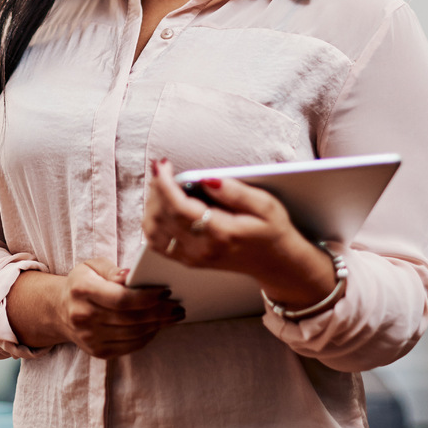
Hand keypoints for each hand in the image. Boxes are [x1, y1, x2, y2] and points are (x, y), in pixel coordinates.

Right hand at [54, 258, 184, 358]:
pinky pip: (130, 346)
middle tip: (178, 306)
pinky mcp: (98, 351)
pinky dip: (148, 336)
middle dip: (159, 312)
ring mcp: (90, 337)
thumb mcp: (91, 266)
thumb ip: (112, 270)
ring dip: (158, 325)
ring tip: (173, 315)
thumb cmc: (82, 283)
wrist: (60, 310)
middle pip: (131, 318)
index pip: (121, 298)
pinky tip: (157, 326)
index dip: (147, 297)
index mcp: (82, 290)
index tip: (165, 291)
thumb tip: (131, 276)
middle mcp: (83, 316)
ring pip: (134, 334)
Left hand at [143, 161, 337, 309]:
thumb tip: (207, 178)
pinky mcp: (188, 260)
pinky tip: (161, 206)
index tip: (162, 165)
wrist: (275, 263)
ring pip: (154, 230)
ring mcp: (193, 257)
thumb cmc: (272, 230)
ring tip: (164, 185)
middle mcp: (203, 248)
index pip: (179, 208)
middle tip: (164, 169)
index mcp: (221, 233)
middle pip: (162, 217)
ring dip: (152, 204)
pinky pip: (156, 242)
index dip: (165, 184)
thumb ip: (236, 191)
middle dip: (157, 188)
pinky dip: (152, 221)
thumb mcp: (265, 205)